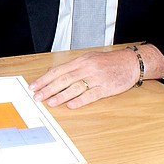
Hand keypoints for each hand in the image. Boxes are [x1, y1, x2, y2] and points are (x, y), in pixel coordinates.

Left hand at [29, 46, 159, 107]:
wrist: (130, 62)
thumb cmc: (108, 62)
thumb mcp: (87, 59)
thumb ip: (71, 67)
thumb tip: (52, 72)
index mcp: (80, 61)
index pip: (57, 70)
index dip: (44, 79)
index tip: (33, 87)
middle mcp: (86, 68)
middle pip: (63, 79)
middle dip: (48, 89)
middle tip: (37, 96)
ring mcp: (96, 78)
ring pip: (75, 87)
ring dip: (61, 95)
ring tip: (50, 102)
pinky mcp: (106, 88)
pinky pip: (91, 95)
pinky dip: (80, 100)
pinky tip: (71, 105)